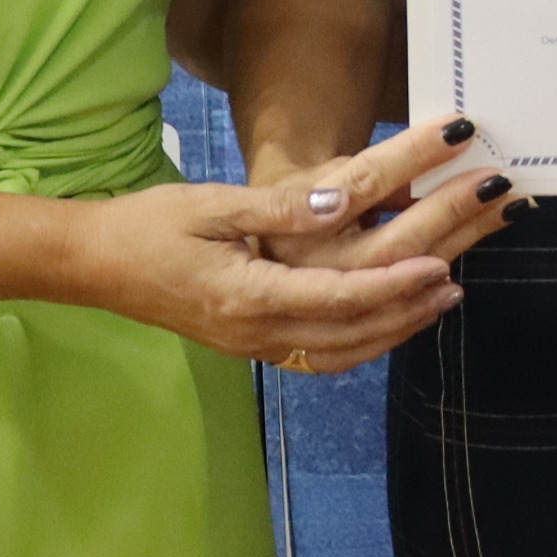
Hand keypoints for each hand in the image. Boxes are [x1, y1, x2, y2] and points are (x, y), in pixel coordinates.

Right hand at [77, 120, 520, 372]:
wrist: (95, 266)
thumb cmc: (149, 225)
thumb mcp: (211, 202)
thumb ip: (277, 207)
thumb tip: (339, 201)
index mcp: (248, 296)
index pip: (339, 297)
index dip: (395, 286)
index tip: (441, 266)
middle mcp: (256, 332)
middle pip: (354, 329)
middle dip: (412, 305)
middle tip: (461, 277)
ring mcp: (254, 346)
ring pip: (344, 350)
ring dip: (397, 326)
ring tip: (442, 296)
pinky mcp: (252, 346)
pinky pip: (323, 355)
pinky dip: (366, 341)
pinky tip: (391, 319)